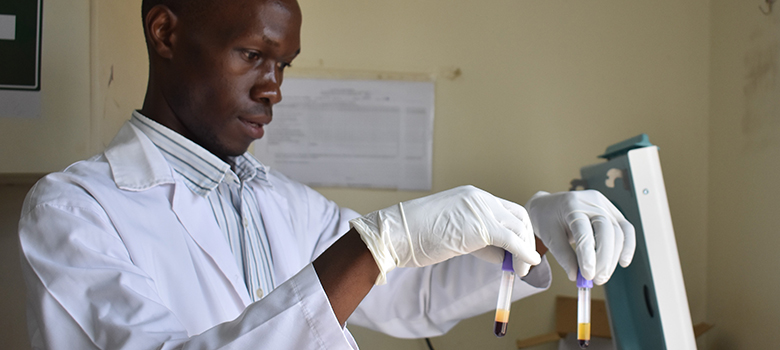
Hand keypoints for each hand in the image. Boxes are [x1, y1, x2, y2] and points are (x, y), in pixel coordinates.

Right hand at [350, 185, 540, 284]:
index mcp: (471, 195)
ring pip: (518, 228)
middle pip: (518, 216)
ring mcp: (481, 210)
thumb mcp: (450, 231)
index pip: (505, 210)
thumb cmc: (415, 236)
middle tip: (526, 262)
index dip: (516, 231)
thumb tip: (501, 254)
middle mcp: (479, 198)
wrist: (395, 234)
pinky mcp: (482, 227)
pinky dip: (525, 253)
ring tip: (522, 270)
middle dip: (526, 240)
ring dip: (526, 251)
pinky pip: (512, 241)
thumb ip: (477, 238)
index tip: (518, 250)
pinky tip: (528, 265)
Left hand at [526, 190, 635, 284]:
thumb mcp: (549, 237)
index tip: (587, 275)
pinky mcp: (613, 211)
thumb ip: (563, 256)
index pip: (583, 231)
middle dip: (604, 259)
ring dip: (613, 258)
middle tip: (596, 279)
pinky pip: (626, 229)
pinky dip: (627, 247)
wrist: (549, 205)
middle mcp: (590, 202)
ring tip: (602, 276)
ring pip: (618, 232)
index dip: (588, 255)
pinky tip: (622, 262)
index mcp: (570, 205)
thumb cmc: (547, 219)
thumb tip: (576, 276)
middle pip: (606, 230)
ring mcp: (604, 205)